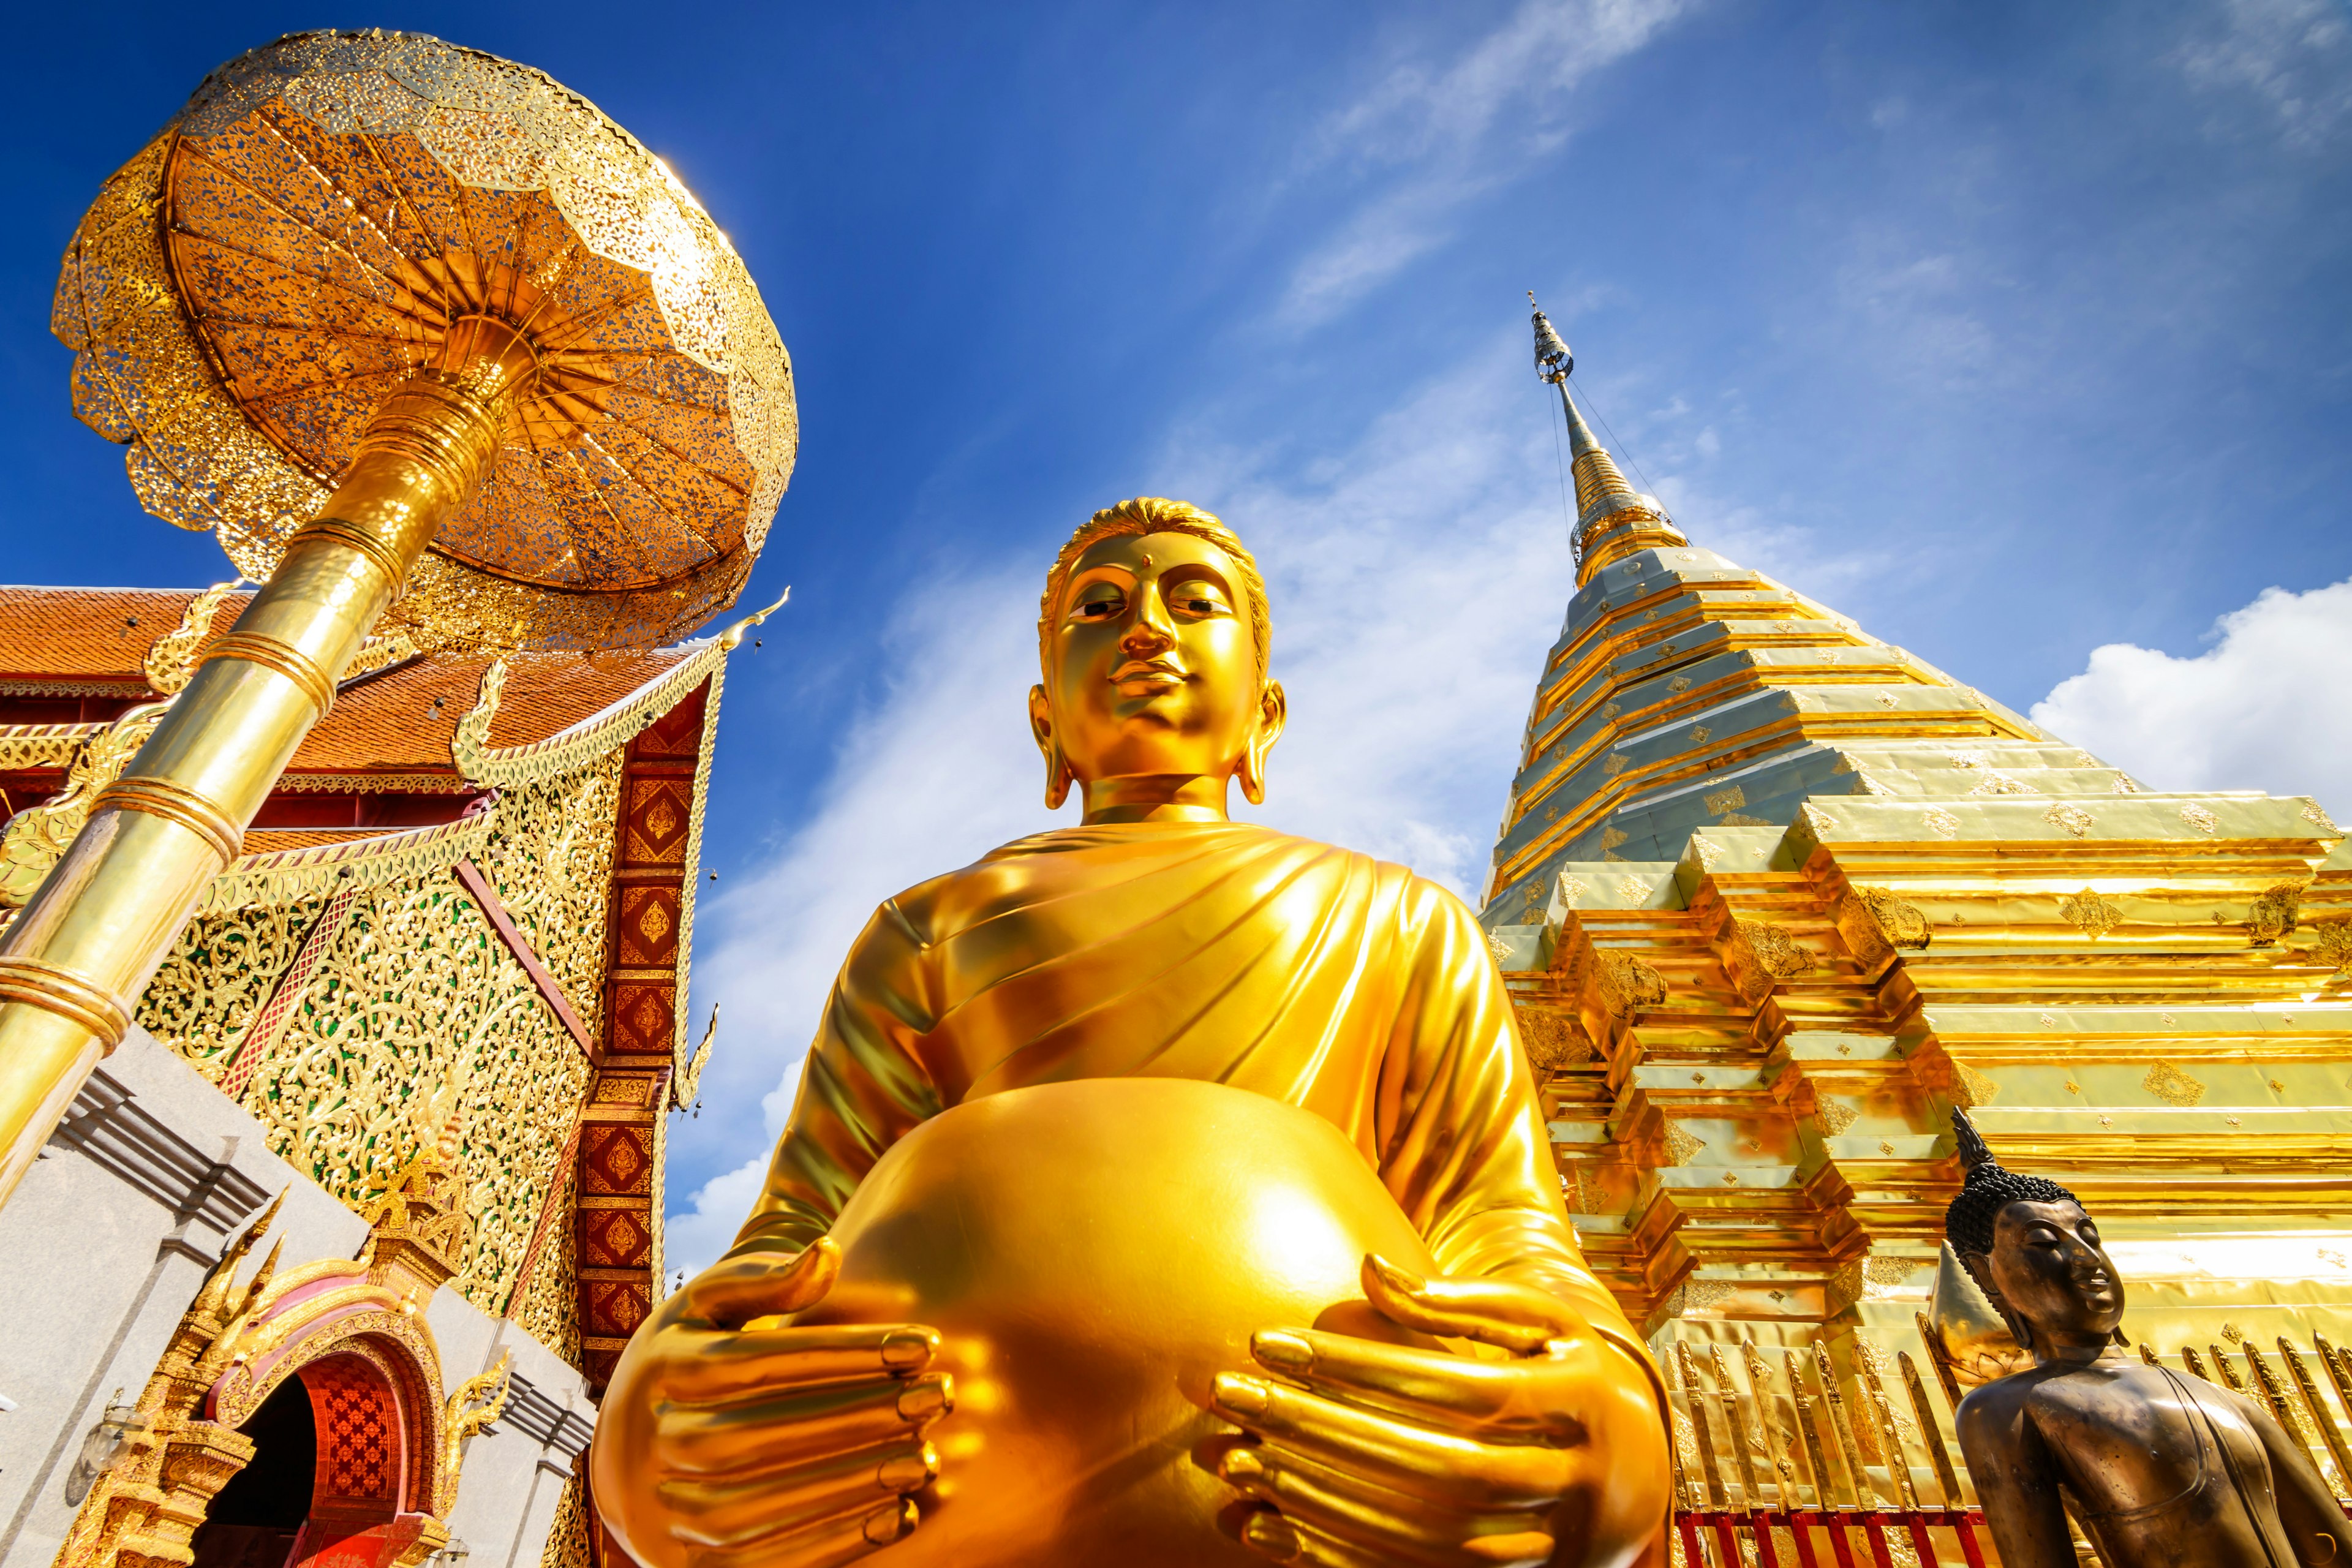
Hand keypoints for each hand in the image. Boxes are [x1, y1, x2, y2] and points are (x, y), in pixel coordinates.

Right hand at [591, 1240, 953, 1567]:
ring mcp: (665, 1510)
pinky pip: (762, 1563)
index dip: (845, 1352)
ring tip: (924, 1458)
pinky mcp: (690, 1563)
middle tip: (934, 1400)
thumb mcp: (711, 1304)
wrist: (631, 1446)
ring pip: (760, 1505)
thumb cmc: (693, 1353)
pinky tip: (896, 1516)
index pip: (758, 1360)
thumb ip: (766, 1280)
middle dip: (856, 1418)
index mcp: (663, 1368)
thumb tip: (826, 1254)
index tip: (923, 1343)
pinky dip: (831, 1546)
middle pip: (758, 1434)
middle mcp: (654, 1442)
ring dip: (850, 1485)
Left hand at [1210, 1255, 1668, 1567]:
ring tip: (1239, 1458)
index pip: (1458, 1384)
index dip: (1362, 1365)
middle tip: (1232, 1393)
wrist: (1640, 1478)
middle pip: (1437, 1464)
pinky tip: (1269, 1524)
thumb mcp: (1544, 1325)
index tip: (1269, 1339)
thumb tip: (1370, 1269)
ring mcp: (1549, 1546)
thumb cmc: (1572, 1376)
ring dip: (1323, 1500)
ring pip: (1426, 1535)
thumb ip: (1461, 1300)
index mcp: (1585, 1399)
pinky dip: (1339, 1558)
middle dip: (1324, 1430)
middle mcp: (1576, 1481)